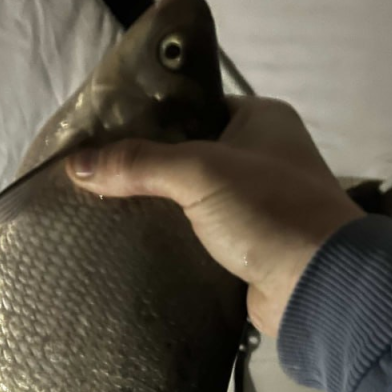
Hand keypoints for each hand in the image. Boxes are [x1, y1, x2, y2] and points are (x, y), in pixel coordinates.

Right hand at [66, 97, 361, 335]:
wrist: (317, 285)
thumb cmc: (268, 209)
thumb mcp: (199, 172)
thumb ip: (139, 163)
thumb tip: (74, 164)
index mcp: (260, 119)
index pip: (193, 106)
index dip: (148, 117)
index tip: (101, 132)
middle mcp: (261, 156)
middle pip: (187, 154)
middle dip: (144, 167)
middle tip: (93, 174)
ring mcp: (255, 204)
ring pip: (190, 198)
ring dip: (155, 207)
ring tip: (100, 208)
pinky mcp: (246, 246)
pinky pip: (198, 235)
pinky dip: (171, 238)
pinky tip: (130, 241)